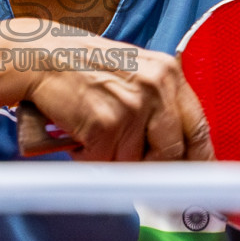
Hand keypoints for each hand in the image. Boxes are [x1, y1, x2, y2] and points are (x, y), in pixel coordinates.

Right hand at [13, 35, 212, 161]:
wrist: (39, 56)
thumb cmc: (82, 68)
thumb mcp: (133, 74)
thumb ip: (158, 105)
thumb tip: (178, 154)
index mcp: (167, 73)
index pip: (198, 128)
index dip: (199, 161)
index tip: (199, 184)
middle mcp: (155, 87)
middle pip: (172, 153)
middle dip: (152, 168)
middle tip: (133, 168)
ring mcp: (131, 106)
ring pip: (135, 163)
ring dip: (112, 158)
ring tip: (94, 131)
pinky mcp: (104, 124)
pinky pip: (105, 162)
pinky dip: (88, 156)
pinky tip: (78, 133)